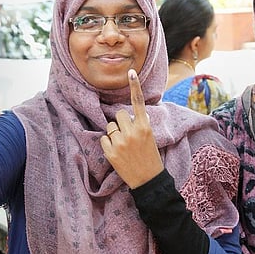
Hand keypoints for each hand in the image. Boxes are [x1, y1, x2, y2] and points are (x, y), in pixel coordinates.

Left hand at [100, 69, 163, 188]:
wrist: (149, 181)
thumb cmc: (150, 157)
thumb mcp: (150, 137)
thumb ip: (140, 124)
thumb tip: (128, 114)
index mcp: (145, 126)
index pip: (138, 102)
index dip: (135, 86)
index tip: (131, 72)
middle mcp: (132, 132)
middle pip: (119, 114)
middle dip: (122, 122)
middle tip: (128, 135)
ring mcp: (121, 143)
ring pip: (110, 126)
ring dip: (115, 133)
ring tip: (124, 146)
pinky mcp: (111, 153)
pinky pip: (103, 139)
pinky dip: (108, 144)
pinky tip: (117, 152)